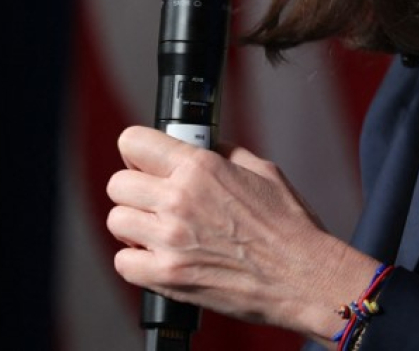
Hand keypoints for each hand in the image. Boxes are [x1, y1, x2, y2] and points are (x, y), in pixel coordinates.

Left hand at [107, 126, 379, 346]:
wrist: (303, 275)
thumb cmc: (288, 225)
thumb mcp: (261, 169)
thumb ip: (222, 153)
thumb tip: (200, 146)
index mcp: (200, 167)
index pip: (134, 142)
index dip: (137, 152)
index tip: (144, 161)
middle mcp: (179, 199)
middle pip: (117, 184)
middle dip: (135, 189)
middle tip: (154, 199)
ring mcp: (170, 240)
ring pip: (116, 221)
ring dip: (135, 225)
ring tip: (157, 230)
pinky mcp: (168, 276)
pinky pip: (123, 262)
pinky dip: (136, 260)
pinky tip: (159, 257)